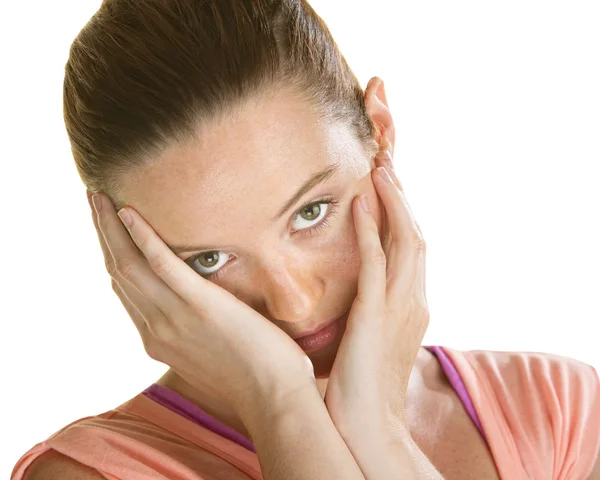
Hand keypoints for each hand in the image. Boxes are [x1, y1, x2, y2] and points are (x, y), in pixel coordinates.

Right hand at [85, 191, 315, 417]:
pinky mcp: (200, 304)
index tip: (109, 233)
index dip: (114, 257)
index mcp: (158, 339)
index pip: (125, 291)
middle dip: (103, 234)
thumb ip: (193, 333)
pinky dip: (142, 237)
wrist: (274, 399)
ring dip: (111, 226)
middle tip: (94, 201)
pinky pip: (162, 264)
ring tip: (100, 196)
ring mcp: (174, 317)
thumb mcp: (210, 355)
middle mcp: (156, 328)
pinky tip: (130, 212)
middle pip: (118, 272)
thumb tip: (198, 311)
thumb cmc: (253, 378)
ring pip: (129, 264)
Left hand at [324, 147, 428, 439]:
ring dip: (392, 202)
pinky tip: (360, 203)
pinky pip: (376, 262)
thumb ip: (372, 310)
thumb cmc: (362, 384)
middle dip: (403, 198)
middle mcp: (414, 299)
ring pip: (404, 240)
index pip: (412, 247)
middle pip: (415, 235)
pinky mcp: (376, 314)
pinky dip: (371, 229)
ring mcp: (399, 306)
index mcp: (413, 304)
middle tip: (386, 164)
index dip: (403, 213)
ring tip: (379, 170)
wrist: (367, 424)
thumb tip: (356, 291)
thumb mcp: (372, 338)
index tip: (388, 185)